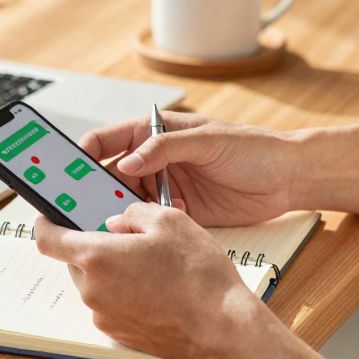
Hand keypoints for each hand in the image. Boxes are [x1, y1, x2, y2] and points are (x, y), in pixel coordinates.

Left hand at [34, 203, 270, 358]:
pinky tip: (155, 286)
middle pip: (75, 260)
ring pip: (94, 282)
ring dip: (111, 269)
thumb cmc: (199, 276)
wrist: (222, 327)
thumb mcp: (169, 220)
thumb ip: (131, 213)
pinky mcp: (120, 333)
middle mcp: (93, 290)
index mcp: (98, 257)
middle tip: (125, 235)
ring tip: (150, 263)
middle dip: (93, 245)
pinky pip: (110, 303)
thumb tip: (116, 220)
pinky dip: (123, 291)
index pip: (48, 239)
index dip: (45, 223)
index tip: (49, 215)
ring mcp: (105, 315)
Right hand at [81, 112, 296, 226]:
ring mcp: (168, 186)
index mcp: (157, 133)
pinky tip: (158, 225)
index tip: (69, 171)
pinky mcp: (181, 211)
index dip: (85, 153)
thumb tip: (127, 163)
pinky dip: (149, 224)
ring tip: (116, 220)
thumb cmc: (254, 148)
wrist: (289, 178)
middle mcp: (157, 159)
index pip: (109, 140)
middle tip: (84, 203)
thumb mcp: (208, 141)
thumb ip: (165, 149)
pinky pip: (152, 219)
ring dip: (122, 209)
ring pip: (129, 199)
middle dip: (96, 187)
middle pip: (112, 173)